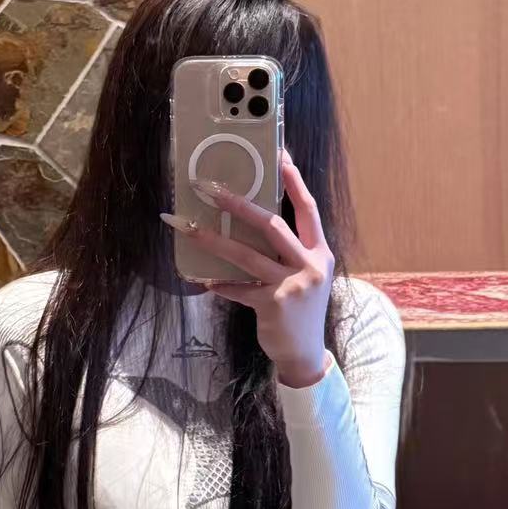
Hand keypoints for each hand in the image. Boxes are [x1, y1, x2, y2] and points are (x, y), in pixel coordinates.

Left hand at [162, 152, 333, 388]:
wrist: (305, 353)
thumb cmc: (299, 309)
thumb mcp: (304, 275)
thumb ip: (287, 251)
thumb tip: (251, 221)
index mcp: (320, 253)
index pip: (308, 209)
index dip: (294, 182)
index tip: (280, 155)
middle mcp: (310, 265)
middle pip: (272, 225)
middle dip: (239, 205)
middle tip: (211, 189)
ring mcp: (292, 286)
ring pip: (246, 255)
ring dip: (213, 240)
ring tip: (187, 227)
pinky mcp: (273, 305)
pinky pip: (239, 288)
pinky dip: (219, 284)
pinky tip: (201, 281)